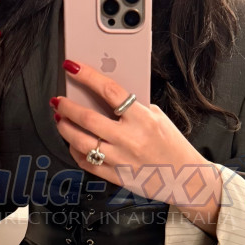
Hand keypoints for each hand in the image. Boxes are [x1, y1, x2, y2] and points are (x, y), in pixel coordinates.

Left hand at [54, 59, 218, 209]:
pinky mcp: (116, 176)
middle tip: (59, 100)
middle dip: (67, 106)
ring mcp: (121, 159)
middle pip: (88, 118)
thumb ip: (133, 107)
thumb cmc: (172, 145)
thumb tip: (104, 95)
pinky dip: (75, 150)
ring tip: (60, 119)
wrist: (186, 177)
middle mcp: (130, 139)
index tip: (73, 67)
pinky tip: (72, 143)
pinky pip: (86, 163)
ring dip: (64, 128)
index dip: (87, 76)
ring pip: (81, 142)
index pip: (109, 91)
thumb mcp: (158, 117)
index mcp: (143, 119)